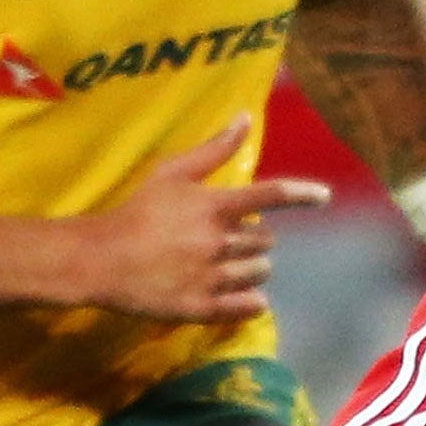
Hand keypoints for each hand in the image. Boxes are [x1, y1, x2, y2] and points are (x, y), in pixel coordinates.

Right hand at [71, 117, 329, 320]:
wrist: (100, 259)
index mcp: (214, 207)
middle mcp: (219, 242)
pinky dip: (253, 301)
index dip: (302, 194)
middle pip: (266, 242)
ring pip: (260, 273)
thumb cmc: (137, 211)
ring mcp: (212, 277)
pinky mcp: (202, 308)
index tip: (324, 196)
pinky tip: (245, 296)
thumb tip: (245, 116)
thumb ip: (214, 150)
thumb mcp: (172, 173)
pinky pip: (249, 307)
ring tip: (228, 264)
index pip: (270, 196)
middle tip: (230, 238)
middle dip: (257, 240)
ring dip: (253, 268)